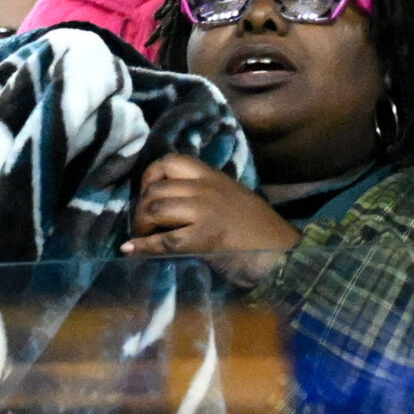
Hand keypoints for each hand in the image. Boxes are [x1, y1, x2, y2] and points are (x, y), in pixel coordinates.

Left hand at [119, 154, 299, 286]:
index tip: (146, 194)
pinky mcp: (205, 238)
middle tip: (142, 225)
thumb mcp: (230, 198)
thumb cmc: (257, 230)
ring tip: (143, 237)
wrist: (282, 252)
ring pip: (155, 209)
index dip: (150, 176)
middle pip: (156, 188)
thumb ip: (203, 194)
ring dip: (141, 225)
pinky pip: (165, 240)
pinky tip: (131, 250)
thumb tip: (166, 203)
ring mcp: (205, 211)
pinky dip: (143, 247)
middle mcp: (206, 188)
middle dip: (141, 208)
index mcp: (213, 176)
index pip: (170, 161)